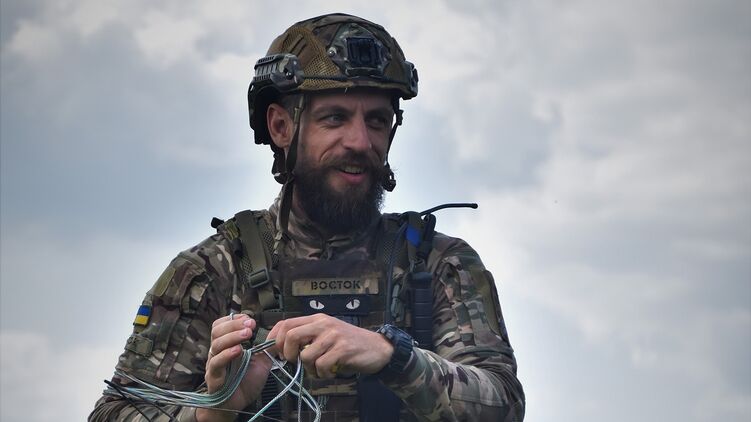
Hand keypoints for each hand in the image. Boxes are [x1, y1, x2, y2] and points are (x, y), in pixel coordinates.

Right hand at [196, 314, 271, 421]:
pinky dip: (226, 355)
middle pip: (217, 331)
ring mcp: (214, 364)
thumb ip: (268, 347)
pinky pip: (216, 363)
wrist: (237, 405)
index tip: (249, 320)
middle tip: (251, 326)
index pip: (222, 325)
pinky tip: (238, 351)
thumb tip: (278, 331)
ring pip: (216, 345)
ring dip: (232, 336)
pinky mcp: (214, 378)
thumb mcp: (262, 361)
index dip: (234, 319)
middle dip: (234, 325)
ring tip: (247, 335)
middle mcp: (218, 352)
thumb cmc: (245, 383)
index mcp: (227, 345)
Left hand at [267, 314, 393, 377]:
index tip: (276, 353)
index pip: (286, 323)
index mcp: (317, 319)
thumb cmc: (349, 344)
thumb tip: (283, 349)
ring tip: (319, 369)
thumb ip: (308, 337)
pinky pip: (322, 365)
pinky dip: (322, 374)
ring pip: (306, 355)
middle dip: (288, 354)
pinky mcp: (342, 349)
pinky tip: (329, 372)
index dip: (275, 339)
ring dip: (309, 369)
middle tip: (295, 362)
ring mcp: (333, 336)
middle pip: (291, 336)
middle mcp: (324, 324)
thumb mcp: (327, 334)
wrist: (378, 347)